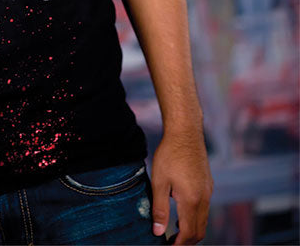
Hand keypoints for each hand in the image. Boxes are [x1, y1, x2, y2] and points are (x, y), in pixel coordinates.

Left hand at [150, 128, 212, 243]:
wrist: (186, 132)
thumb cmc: (170, 153)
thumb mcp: (159, 181)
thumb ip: (160, 208)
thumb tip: (158, 232)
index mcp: (192, 200)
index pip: (188, 233)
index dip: (178, 245)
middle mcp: (204, 198)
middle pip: (199, 231)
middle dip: (187, 241)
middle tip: (172, 243)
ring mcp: (208, 191)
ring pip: (203, 220)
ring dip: (191, 230)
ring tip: (175, 232)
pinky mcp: (208, 184)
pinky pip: (204, 208)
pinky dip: (195, 217)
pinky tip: (182, 213)